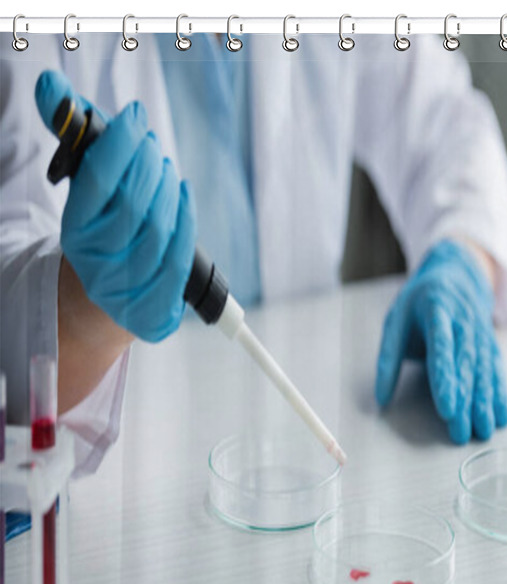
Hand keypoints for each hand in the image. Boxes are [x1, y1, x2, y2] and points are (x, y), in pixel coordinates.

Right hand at [35, 70, 194, 342]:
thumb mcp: (83, 186)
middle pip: (134, 203)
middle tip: (154, 147)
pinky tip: (184, 195)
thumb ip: (71, 136)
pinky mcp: (153, 309)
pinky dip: (187, 220)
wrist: (107, 294)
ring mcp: (126, 289)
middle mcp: (97, 263)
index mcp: (74, 230)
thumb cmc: (102, 226)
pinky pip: (179, 260)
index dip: (120, 143)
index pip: (98, 179)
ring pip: (160, 230)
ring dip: (170, 190)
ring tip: (167, 170)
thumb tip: (53, 85)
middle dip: (150, 165)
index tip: (136, 117)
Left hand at [375, 239, 506, 443]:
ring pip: (484, 372)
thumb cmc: (420, 302)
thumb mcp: (396, 320)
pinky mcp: (491, 345)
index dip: (445, 379)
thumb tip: (381, 398)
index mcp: (438, 312)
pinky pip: (497, 372)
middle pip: (466, 367)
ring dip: (484, 403)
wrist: (458, 275)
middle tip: (460, 431)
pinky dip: (500, 395)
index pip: (442, 349)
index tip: (446, 408)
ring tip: (482, 431)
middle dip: (465, 401)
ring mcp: (481, 335)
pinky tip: (501, 417)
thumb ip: (387, 359)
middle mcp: (465, 323)